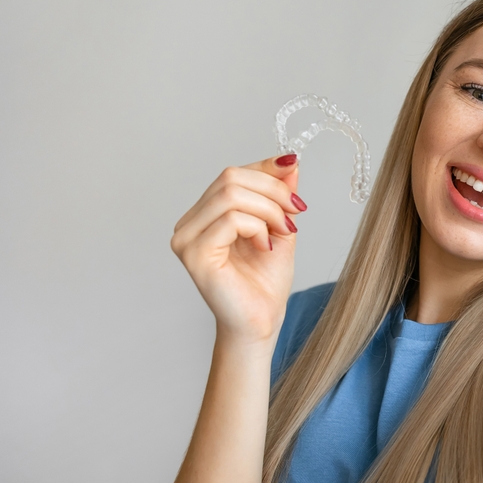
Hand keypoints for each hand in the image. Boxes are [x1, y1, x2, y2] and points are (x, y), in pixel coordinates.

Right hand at [170, 154, 304, 344]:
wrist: (262, 321)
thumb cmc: (266, 282)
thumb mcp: (281, 227)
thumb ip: (280, 195)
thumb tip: (289, 161)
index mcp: (205, 214)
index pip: (231, 174)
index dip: (265, 168)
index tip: (294, 169)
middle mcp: (189, 224)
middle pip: (230, 178)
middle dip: (272, 189)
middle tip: (296, 210)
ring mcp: (186, 238)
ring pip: (231, 195)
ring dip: (268, 209)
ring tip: (283, 231)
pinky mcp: (194, 254)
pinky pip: (231, 219)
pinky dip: (258, 227)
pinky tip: (266, 247)